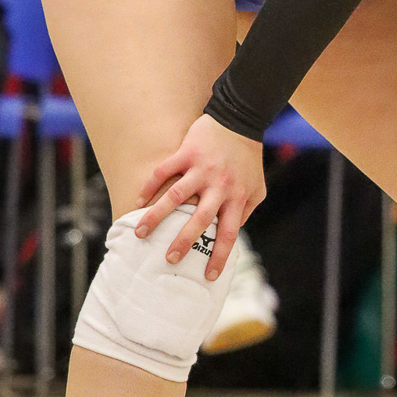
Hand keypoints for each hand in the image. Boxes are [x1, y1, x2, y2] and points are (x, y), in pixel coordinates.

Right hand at [134, 114, 265, 279]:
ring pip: (175, 197)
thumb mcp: (257, 188)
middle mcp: (219, 186)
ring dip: (156, 217)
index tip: (208, 276)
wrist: (240, 120)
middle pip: (199, 220)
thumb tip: (231, 233)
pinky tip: (139, 200)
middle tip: (169, 260)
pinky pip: (164, 171)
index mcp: (237, 197)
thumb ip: (245, 211)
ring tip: (140, 233)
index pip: (228, 234)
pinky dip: (150, 186)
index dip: (218, 256)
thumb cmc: (248, 158)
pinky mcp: (186, 153)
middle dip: (183, 242)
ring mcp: (201, 169)